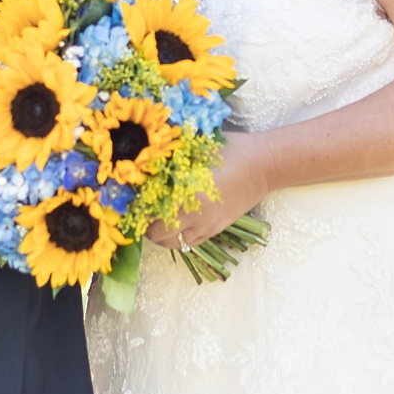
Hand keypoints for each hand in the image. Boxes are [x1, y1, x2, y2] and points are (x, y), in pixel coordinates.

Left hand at [146, 132, 270, 249]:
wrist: (262, 165)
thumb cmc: (229, 150)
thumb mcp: (196, 150)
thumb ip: (171, 159)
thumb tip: (144, 164)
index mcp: (186, 193)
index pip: (149, 210)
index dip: (136, 207)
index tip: (131, 199)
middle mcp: (194, 216)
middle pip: (156, 234)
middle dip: (145, 224)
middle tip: (142, 209)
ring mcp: (206, 226)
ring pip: (172, 243)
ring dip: (160, 234)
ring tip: (158, 218)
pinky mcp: (215, 230)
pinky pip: (189, 243)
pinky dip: (177, 237)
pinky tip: (177, 221)